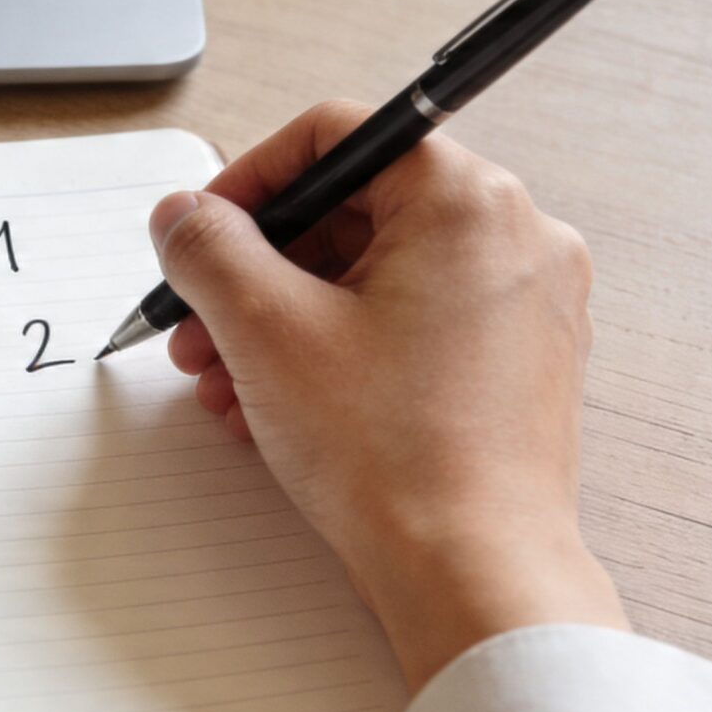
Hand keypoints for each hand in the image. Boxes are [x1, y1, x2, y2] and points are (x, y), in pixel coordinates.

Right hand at [149, 101, 627, 690]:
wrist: (472, 575)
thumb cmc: (396, 456)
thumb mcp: (264, 330)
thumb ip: (208, 248)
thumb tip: (184, 217)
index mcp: (467, 200)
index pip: (337, 137)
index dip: (248, 181)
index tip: (201, 232)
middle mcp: (515, 238)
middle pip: (354, 215)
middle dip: (258, 272)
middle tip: (200, 322)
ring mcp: (527, 307)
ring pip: (378, 279)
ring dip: (287, 320)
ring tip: (229, 381)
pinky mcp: (520, 368)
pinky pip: (414, 330)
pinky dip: (343, 353)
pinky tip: (281, 409)